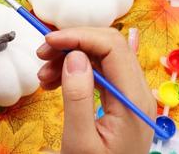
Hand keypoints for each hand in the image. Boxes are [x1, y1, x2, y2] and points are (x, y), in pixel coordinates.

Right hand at [37, 27, 155, 153]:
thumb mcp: (80, 142)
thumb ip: (78, 97)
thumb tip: (74, 56)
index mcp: (133, 100)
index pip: (112, 47)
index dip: (80, 36)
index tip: (50, 41)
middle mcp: (136, 89)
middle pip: (107, 46)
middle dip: (72, 43)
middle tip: (43, 54)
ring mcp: (128, 91)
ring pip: (98, 55)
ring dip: (68, 57)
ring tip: (43, 75)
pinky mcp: (117, 95)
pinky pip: (95, 70)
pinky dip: (72, 70)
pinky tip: (53, 81)